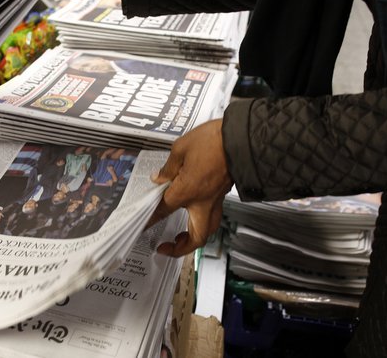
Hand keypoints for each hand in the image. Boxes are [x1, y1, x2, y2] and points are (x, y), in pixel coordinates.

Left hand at [148, 119, 232, 256]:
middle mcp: (203, 202)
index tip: (143, 225)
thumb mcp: (181, 149)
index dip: (151, 219)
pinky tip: (193, 212)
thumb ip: (168, 167)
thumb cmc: (213, 141)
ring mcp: (216, 199)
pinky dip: (203, 221)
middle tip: (168, 247)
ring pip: (208, 229)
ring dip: (195, 237)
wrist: (244, 138)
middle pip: (196, 237)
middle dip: (182, 248)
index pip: (163, 211)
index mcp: (187, 192)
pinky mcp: (223, 193)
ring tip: (181, 236)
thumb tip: (159, 178)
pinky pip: (213, 215)